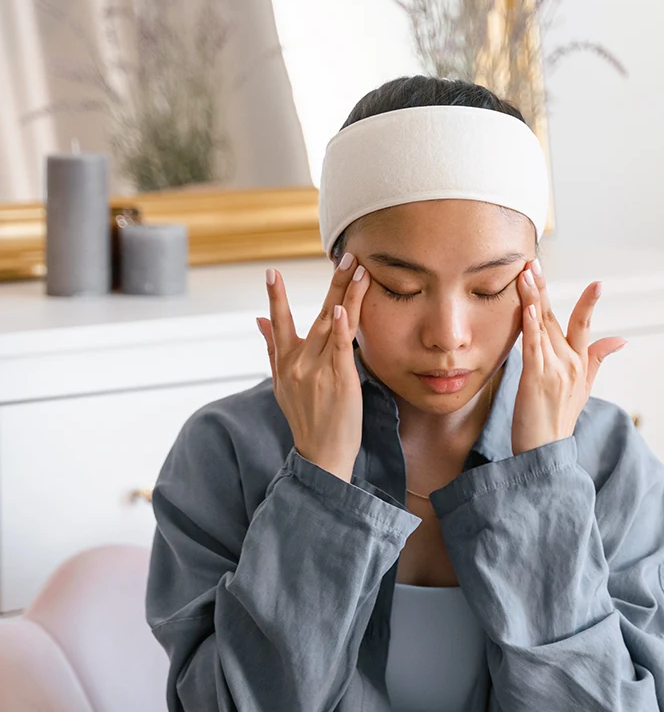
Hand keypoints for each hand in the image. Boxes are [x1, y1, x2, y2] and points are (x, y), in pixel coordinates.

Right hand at [256, 254, 370, 482]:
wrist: (321, 455)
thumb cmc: (307, 420)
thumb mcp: (282, 385)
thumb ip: (272, 349)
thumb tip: (258, 320)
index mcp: (285, 363)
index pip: (279, 323)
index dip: (275, 297)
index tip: (271, 272)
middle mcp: (298, 364)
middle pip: (315, 316)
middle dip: (332, 284)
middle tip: (345, 256)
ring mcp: (317, 371)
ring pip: (331, 325)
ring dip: (345, 295)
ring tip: (358, 269)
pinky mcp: (338, 380)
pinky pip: (339, 348)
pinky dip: (340, 328)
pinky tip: (341, 309)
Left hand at [511, 259, 627, 456]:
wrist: (545, 453)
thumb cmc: (557, 422)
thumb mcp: (583, 389)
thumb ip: (598, 360)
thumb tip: (620, 339)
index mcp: (580, 364)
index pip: (584, 325)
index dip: (589, 302)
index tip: (597, 283)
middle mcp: (570, 363)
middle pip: (556, 318)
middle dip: (544, 288)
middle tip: (534, 263)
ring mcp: (554, 370)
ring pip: (543, 326)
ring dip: (533, 298)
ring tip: (526, 274)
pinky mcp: (536, 378)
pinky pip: (533, 345)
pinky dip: (530, 325)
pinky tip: (526, 307)